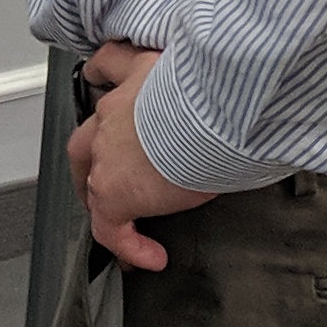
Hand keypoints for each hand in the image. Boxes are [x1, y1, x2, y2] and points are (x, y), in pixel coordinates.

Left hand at [66, 42, 213, 273]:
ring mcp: (107, 151)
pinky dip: (127, 244)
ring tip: (122, 224)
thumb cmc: (227, 90)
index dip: (107, 81)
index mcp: (142, 74)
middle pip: (87, 136)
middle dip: (92, 158)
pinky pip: (110, 227)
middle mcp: (116, 109)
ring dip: (104, 202)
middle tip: (108, 176)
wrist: (216, 110)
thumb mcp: (217, 78)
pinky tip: (150, 257)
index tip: (104, 84)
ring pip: (90, 181)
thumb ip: (213, 90)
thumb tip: (239, 101)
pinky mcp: (112, 191)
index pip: (111, 69)